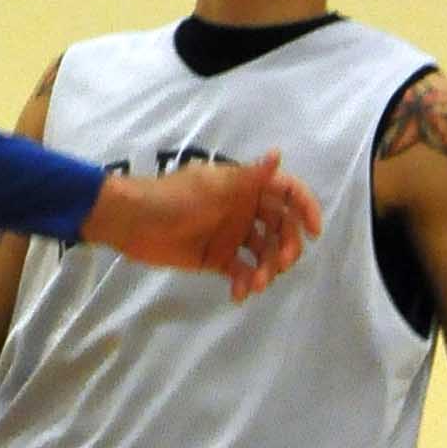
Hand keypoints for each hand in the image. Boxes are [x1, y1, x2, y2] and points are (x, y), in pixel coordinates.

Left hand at [85, 149, 319, 298]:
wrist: (132, 222)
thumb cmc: (173, 198)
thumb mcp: (213, 188)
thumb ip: (248, 176)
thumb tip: (278, 154)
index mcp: (244, 187)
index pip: (286, 193)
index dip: (305, 208)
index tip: (314, 230)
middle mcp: (243, 210)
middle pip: (281, 228)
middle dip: (287, 246)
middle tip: (279, 262)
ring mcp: (232, 235)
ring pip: (264, 253)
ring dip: (267, 269)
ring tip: (256, 283)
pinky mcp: (218, 258)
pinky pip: (242, 272)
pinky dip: (246, 282)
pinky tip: (240, 293)